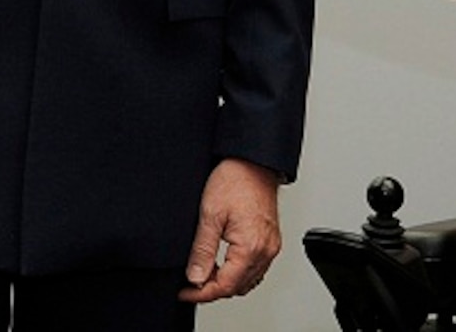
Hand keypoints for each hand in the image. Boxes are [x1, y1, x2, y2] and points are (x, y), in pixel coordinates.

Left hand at [180, 158, 281, 302]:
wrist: (254, 162)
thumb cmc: (235, 180)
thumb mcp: (210, 214)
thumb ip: (203, 250)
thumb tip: (195, 276)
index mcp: (251, 247)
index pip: (225, 286)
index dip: (202, 293)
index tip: (185, 292)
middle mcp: (265, 251)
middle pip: (238, 288)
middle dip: (212, 290)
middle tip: (190, 284)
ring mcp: (270, 247)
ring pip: (248, 281)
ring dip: (226, 283)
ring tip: (203, 274)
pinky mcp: (270, 241)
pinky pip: (256, 269)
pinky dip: (239, 273)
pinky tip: (223, 265)